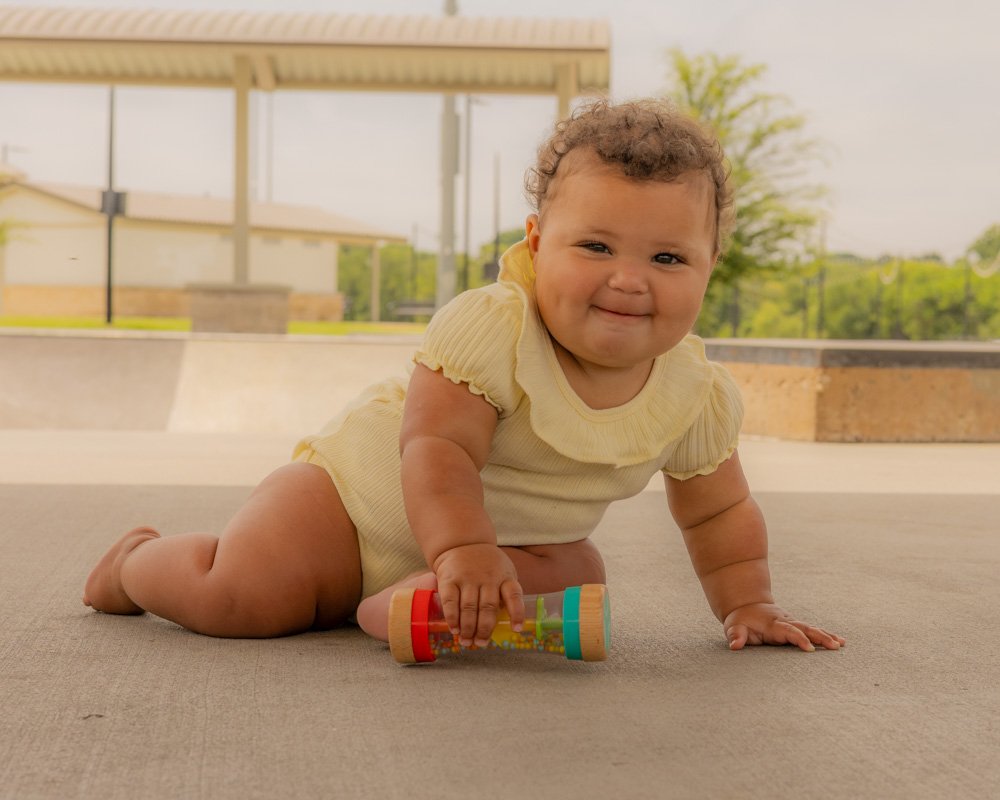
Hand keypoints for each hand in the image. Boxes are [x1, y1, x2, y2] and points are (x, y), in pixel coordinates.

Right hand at [432, 543, 524, 647]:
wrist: (462, 542)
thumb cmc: (487, 565)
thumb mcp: (503, 572)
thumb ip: (505, 593)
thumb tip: (507, 624)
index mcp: (505, 576)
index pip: (514, 595)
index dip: (517, 613)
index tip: (517, 629)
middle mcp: (488, 577)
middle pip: (488, 607)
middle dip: (484, 629)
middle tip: (481, 643)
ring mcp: (468, 577)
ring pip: (469, 608)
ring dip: (468, 628)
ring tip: (467, 642)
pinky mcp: (450, 579)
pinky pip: (451, 602)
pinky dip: (453, 618)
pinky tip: (455, 629)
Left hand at [723, 603, 844, 651]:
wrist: (747, 604)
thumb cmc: (741, 620)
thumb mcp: (734, 627)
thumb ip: (735, 636)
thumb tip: (735, 645)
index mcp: (772, 624)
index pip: (788, 631)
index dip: (799, 639)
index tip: (809, 649)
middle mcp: (785, 621)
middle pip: (805, 628)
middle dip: (820, 637)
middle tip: (834, 646)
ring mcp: (792, 622)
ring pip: (811, 628)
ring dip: (826, 635)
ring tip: (841, 644)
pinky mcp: (796, 626)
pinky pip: (812, 630)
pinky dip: (825, 635)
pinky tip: (839, 641)